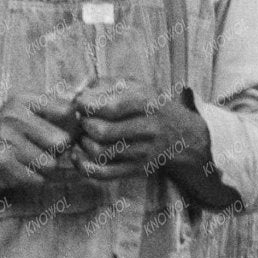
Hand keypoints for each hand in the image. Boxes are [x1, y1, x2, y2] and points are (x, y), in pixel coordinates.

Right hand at [0, 92, 82, 189]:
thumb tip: (89, 120)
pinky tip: (17, 171)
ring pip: (50, 163)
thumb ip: (52, 113)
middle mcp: (14, 116)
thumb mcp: (20, 113)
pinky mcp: (2, 163)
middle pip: (62, 141)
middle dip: (57, 152)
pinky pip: (36, 178)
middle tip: (43, 152)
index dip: (73, 127)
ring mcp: (6, 140)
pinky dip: (32, 179)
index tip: (67, 135)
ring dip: (44, 169)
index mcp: (22, 99)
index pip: (67, 110)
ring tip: (26, 162)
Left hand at [71, 89, 206, 180]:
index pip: (109, 108)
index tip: (80, 104)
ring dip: (83, 142)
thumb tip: (76, 95)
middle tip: (82, 119)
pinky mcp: (135, 169)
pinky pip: (103, 173)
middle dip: (83, 124)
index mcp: (145, 103)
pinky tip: (77, 155)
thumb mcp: (136, 86)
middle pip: (102, 132)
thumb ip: (105, 85)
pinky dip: (84, 166)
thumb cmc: (150, 106)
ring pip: (100, 153)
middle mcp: (146, 129)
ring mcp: (141, 152)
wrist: (181, 136)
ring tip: (84, 134)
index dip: (86, 106)